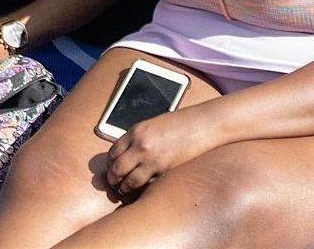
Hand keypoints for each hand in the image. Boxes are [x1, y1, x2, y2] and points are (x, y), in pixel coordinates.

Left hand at [105, 106, 222, 195]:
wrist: (203, 124)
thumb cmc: (181, 123)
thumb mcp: (154, 125)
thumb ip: (138, 138)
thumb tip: (127, 153)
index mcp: (136, 131)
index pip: (112, 152)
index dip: (110, 163)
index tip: (112, 169)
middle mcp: (140, 145)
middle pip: (116, 168)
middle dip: (113, 179)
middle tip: (114, 184)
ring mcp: (152, 159)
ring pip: (128, 181)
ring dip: (124, 188)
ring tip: (125, 190)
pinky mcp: (164, 170)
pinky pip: (145, 185)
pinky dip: (140, 190)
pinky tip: (141, 190)